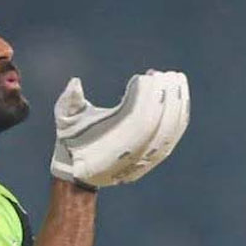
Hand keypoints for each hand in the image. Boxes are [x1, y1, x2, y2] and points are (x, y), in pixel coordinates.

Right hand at [50, 70, 189, 187]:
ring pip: (170, 132)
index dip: (145, 97)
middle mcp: (128, 158)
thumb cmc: (71, 139)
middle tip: (164, 73)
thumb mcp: (65, 119)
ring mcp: (143, 162)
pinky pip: (173, 137)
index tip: (145, 76)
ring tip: (176, 78)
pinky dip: (179, 115)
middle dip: (164, 96)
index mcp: (107, 146)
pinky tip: (180, 95)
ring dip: (176, 103)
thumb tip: (75, 82)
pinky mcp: (153, 161)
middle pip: (157, 125)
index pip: (136, 121)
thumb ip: (68, 100)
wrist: (78, 172)